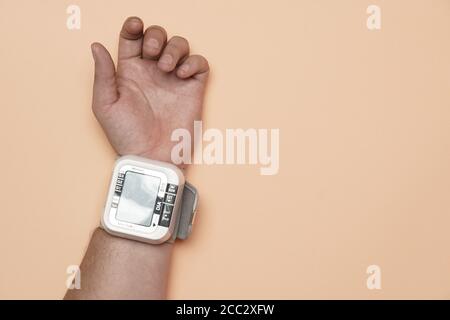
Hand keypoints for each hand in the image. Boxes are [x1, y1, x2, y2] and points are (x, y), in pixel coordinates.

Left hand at [91, 16, 208, 163]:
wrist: (152, 157)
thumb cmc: (127, 136)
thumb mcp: (105, 105)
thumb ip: (102, 74)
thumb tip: (96, 45)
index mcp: (130, 72)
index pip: (132, 39)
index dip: (133, 27)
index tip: (134, 25)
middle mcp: (153, 72)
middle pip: (158, 36)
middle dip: (156, 36)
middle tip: (152, 53)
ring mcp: (174, 79)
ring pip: (180, 45)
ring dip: (174, 49)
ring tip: (167, 68)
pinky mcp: (193, 89)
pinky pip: (200, 64)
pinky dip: (194, 62)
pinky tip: (182, 75)